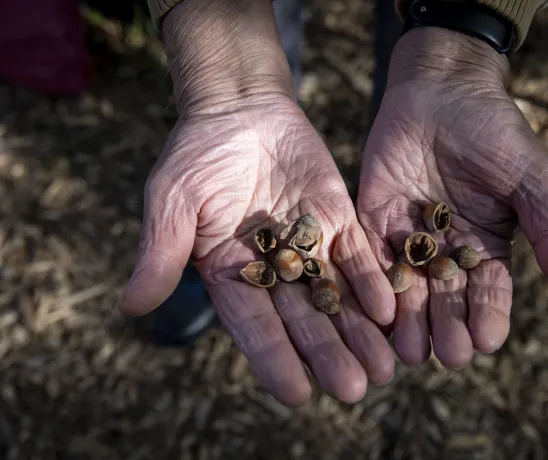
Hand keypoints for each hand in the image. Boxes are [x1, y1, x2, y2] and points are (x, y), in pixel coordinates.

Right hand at [120, 0, 395, 405]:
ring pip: (336, 296)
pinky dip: (372, 281)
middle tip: (355, 389)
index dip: (275, 359)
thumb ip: (162, 252)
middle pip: (304, 320)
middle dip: (329, 354)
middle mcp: (274, 271)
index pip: (254, 326)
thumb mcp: (172, 201)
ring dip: (359, 330)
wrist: (240, 110)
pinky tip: (389, 308)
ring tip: (385, 367)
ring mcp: (309, 247)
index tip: (298, 394)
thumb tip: (131, 307)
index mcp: (231, 276)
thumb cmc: (196, 156)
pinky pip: (357, 255)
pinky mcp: (336, 221)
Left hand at [358, 29, 547, 367]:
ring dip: (409, 321)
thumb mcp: (529, 177)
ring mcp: (408, 238)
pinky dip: (374, 284)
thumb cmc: (494, 131)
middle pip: (446, 301)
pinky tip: (375, 310)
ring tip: (410, 349)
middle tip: (445, 353)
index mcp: (487, 246)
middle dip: (447, 328)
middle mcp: (447, 251)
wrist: (441, 90)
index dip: (489, 317)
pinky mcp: (374, 221)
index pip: (489, 293)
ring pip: (408, 290)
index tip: (486, 341)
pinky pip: (372, 258)